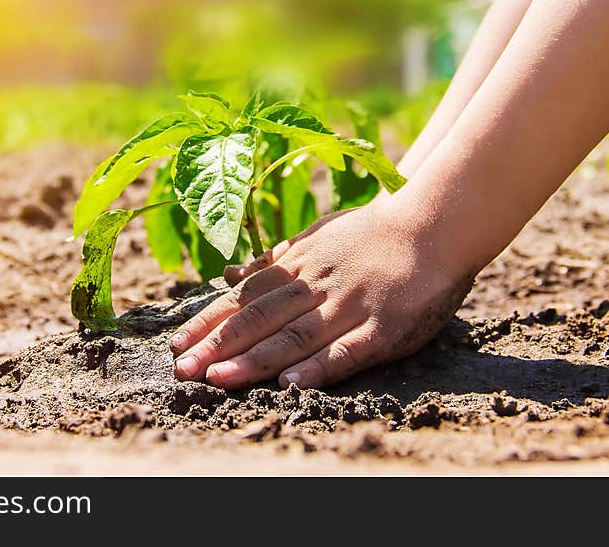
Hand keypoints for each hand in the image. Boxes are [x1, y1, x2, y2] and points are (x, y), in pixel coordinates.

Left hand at [169, 199, 474, 389]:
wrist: (433, 223)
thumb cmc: (370, 234)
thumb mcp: (315, 238)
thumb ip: (273, 260)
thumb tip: (229, 275)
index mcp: (299, 266)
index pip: (244, 298)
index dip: (208, 322)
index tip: (175, 343)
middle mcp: (316, 286)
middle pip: (260, 318)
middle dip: (217, 344)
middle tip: (181, 369)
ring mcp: (349, 306)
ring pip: (294, 335)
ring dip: (254, 359)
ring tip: (218, 378)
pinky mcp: (383, 327)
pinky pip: (347, 351)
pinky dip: (318, 367)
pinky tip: (291, 384)